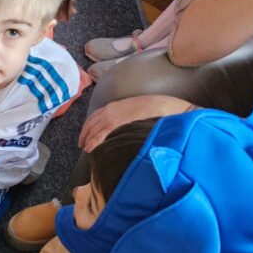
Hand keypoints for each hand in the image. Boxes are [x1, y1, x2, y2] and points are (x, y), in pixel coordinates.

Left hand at [79, 95, 193, 152]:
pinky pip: (103, 131)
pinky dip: (94, 139)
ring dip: (88, 138)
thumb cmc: (160, 112)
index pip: (98, 114)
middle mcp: (116, 107)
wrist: (170, 108)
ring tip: (85, 148)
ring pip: (96, 126)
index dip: (90, 125)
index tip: (86, 134)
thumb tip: (124, 130)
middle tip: (82, 143)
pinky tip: (90, 147)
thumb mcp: (141, 113)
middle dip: (86, 132)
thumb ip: (130, 119)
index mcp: (119, 104)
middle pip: (94, 120)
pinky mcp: (121, 121)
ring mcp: (117, 113)